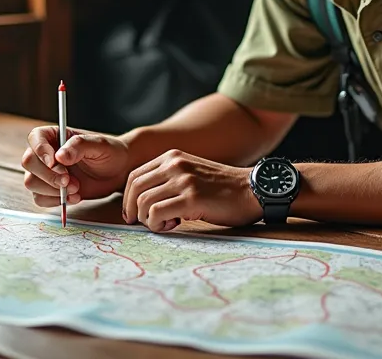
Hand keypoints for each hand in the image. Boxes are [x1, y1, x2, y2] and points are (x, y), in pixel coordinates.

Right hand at [21, 126, 130, 207]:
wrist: (118, 171)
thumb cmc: (109, 152)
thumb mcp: (99, 144)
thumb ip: (79, 146)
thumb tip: (59, 156)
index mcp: (54, 136)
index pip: (35, 138)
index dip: (40, 151)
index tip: (55, 163)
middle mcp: (45, 154)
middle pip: (29, 162)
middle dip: (48, 175)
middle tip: (69, 181)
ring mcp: (45, 173)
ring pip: (31, 182)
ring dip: (52, 190)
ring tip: (76, 189)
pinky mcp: (50, 190)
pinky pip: (40, 198)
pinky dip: (55, 201)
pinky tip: (74, 197)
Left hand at [122, 149, 261, 231]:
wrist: (253, 191)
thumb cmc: (223, 189)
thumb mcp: (192, 173)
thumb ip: (169, 179)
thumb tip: (142, 201)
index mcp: (172, 157)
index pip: (134, 175)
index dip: (127, 197)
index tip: (132, 213)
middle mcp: (175, 164)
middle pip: (134, 188)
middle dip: (131, 210)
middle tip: (139, 223)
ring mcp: (183, 180)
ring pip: (143, 202)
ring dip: (148, 219)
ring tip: (166, 223)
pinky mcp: (191, 198)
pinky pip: (156, 213)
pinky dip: (158, 224)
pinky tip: (173, 225)